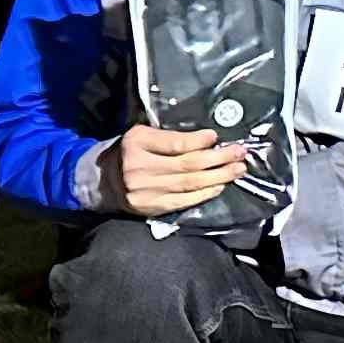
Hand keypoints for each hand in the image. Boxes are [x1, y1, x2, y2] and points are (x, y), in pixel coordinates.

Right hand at [103, 124, 247, 214]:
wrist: (103, 181)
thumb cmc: (129, 153)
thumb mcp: (142, 135)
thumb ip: (169, 136)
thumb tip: (208, 139)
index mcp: (137, 143)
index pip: (175, 143)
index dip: (199, 141)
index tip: (216, 136)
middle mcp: (139, 167)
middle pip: (187, 164)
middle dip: (219, 159)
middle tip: (240, 153)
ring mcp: (145, 191)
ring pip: (189, 184)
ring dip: (219, 176)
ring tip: (238, 169)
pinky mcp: (151, 208)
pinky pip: (184, 201)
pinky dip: (204, 193)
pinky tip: (220, 186)